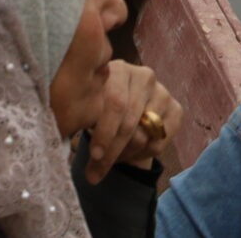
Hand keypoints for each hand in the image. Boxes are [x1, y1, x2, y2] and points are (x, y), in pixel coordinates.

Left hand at [81, 60, 184, 181]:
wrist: (126, 106)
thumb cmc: (101, 105)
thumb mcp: (90, 106)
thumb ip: (82, 116)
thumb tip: (65, 137)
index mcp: (119, 69)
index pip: (116, 103)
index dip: (104, 131)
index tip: (94, 155)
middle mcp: (144, 76)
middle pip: (130, 122)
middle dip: (111, 151)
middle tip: (95, 172)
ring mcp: (163, 92)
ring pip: (144, 136)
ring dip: (125, 154)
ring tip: (110, 158)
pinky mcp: (176, 109)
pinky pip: (159, 143)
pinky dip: (142, 155)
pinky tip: (129, 153)